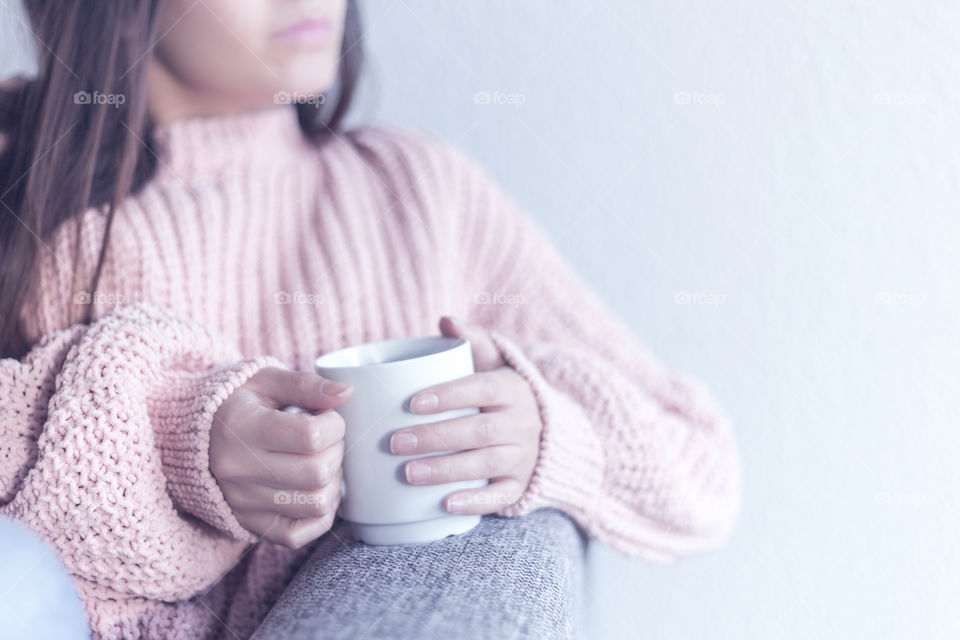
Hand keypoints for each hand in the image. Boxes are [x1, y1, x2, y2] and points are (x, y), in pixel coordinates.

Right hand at [210, 366, 353, 548]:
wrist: (192, 438)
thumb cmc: (236, 404)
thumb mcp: (266, 380)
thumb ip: (306, 385)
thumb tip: (345, 392)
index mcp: (242, 427)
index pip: (311, 436)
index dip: (334, 425)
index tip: (327, 417)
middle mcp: (238, 469)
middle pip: (317, 472)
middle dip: (336, 452)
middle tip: (327, 439)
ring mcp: (242, 502)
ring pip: (315, 504)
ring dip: (332, 482)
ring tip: (320, 462)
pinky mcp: (248, 524)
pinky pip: (298, 535)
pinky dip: (319, 515)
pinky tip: (315, 490)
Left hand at [389, 316, 543, 514]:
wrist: (546, 431)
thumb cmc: (500, 394)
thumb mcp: (494, 364)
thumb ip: (472, 341)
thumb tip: (446, 320)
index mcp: (513, 388)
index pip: (482, 388)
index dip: (449, 395)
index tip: (412, 403)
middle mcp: (523, 423)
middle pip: (480, 430)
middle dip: (436, 436)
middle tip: (395, 442)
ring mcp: (524, 457)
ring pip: (487, 464)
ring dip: (446, 469)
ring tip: (408, 473)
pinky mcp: (520, 485)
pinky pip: (500, 496)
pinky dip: (474, 502)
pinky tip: (445, 505)